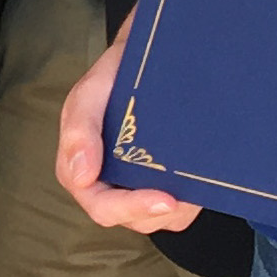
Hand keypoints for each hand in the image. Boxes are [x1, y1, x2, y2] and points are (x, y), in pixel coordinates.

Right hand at [55, 11, 204, 234]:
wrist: (153, 57)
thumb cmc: (115, 76)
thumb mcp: (91, 92)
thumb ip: (78, 128)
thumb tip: (81, 176)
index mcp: (82, 167)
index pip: (101, 206)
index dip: (130, 208)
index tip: (164, 198)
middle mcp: (109, 183)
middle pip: (131, 218)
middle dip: (155, 212)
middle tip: (180, 197)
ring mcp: (139, 187)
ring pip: (159, 219)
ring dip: (177, 207)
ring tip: (191, 177)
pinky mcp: (167, 187)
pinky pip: (182, 211)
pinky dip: (191, 200)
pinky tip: (198, 176)